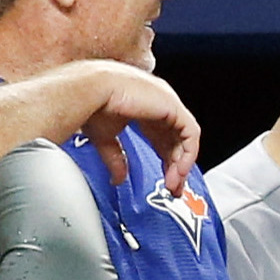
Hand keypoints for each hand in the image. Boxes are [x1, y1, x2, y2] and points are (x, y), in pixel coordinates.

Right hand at [68, 61, 199, 194]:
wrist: (89, 92)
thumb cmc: (90, 105)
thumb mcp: (105, 138)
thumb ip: (116, 158)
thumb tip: (118, 179)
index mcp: (144, 108)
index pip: (164, 137)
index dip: (166, 160)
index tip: (165, 179)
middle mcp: (159, 104)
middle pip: (176, 140)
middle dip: (176, 166)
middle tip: (173, 187)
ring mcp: (168, 103)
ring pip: (186, 138)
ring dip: (182, 163)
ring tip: (174, 184)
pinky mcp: (173, 106)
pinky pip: (191, 134)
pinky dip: (188, 153)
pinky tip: (179, 170)